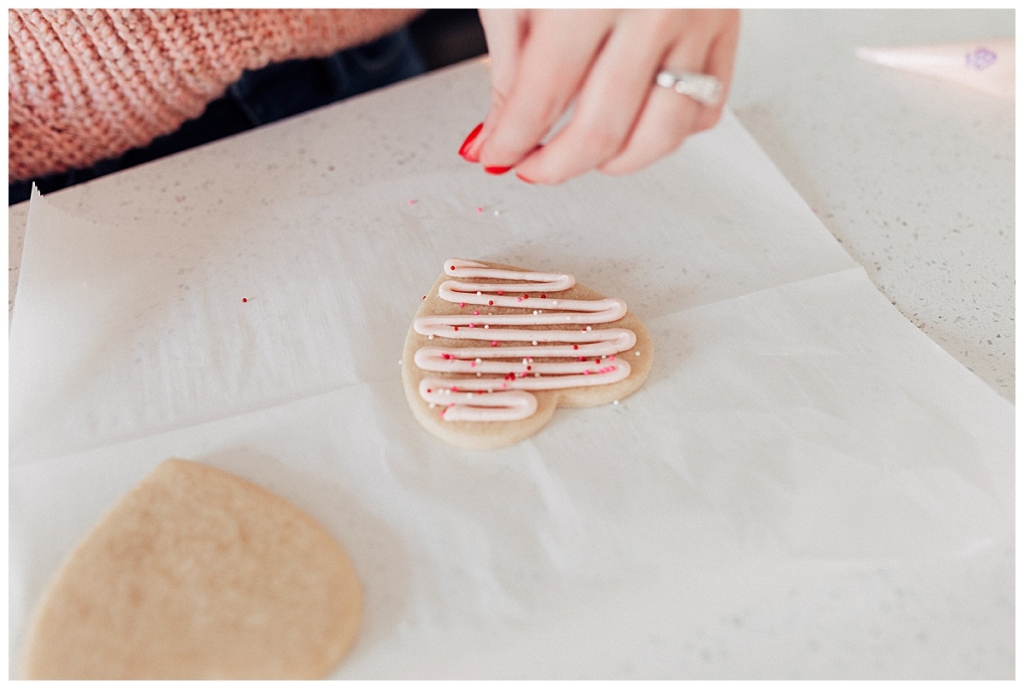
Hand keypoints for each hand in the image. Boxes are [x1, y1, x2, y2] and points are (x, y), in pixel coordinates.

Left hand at [459, 9, 739, 184]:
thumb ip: (510, 58)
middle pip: (601, 129)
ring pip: (662, 134)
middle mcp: (651, 9)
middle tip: (531, 167)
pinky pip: (704, 111)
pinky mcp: (725, 29)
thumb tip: (501, 130)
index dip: (512, 140)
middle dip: (555, 165)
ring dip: (615, 162)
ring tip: (584, 154)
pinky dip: (669, 132)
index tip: (497, 155)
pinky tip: (635, 119)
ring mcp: (696, 21)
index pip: (542, 96)